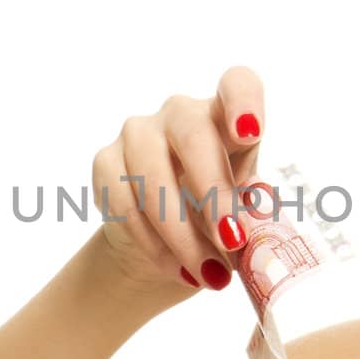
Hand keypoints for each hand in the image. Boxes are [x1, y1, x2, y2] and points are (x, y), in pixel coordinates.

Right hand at [91, 65, 264, 294]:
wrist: (166, 247)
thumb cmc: (216, 220)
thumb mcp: (244, 217)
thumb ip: (251, 219)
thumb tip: (253, 235)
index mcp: (226, 118)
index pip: (237, 83)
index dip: (244, 101)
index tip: (251, 132)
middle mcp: (181, 114)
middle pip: (194, 134)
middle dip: (214, 193)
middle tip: (232, 241)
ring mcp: (138, 133)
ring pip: (153, 174)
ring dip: (182, 234)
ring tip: (208, 274)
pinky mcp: (106, 162)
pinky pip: (124, 201)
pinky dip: (153, 243)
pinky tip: (177, 268)